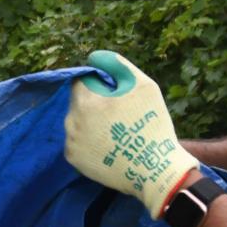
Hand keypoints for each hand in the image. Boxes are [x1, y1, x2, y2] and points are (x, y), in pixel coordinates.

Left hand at [64, 50, 198, 217]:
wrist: (155, 169)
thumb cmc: (153, 124)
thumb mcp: (143, 86)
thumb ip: (117, 65)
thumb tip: (94, 57)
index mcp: (86, 101)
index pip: (82, 81)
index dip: (100, 85)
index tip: (116, 95)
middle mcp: (71, 121)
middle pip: (78, 102)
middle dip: (94, 103)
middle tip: (118, 115)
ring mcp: (71, 142)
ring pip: (76, 121)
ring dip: (89, 121)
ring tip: (114, 131)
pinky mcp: (74, 159)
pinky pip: (77, 141)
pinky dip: (88, 140)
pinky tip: (107, 144)